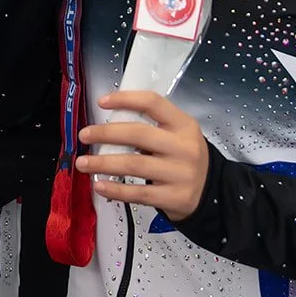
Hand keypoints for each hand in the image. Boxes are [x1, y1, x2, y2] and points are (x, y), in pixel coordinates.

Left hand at [76, 89, 208, 222]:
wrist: (213, 192)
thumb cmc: (184, 158)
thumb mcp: (178, 135)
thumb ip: (151, 127)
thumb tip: (107, 126)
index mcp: (183, 125)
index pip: (153, 103)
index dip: (125, 99)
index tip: (101, 102)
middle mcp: (183, 147)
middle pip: (138, 134)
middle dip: (106, 133)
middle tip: (84, 135)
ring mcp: (180, 174)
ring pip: (134, 164)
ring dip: (103, 163)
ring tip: (82, 163)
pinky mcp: (174, 197)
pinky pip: (138, 193)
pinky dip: (115, 189)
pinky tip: (99, 185)